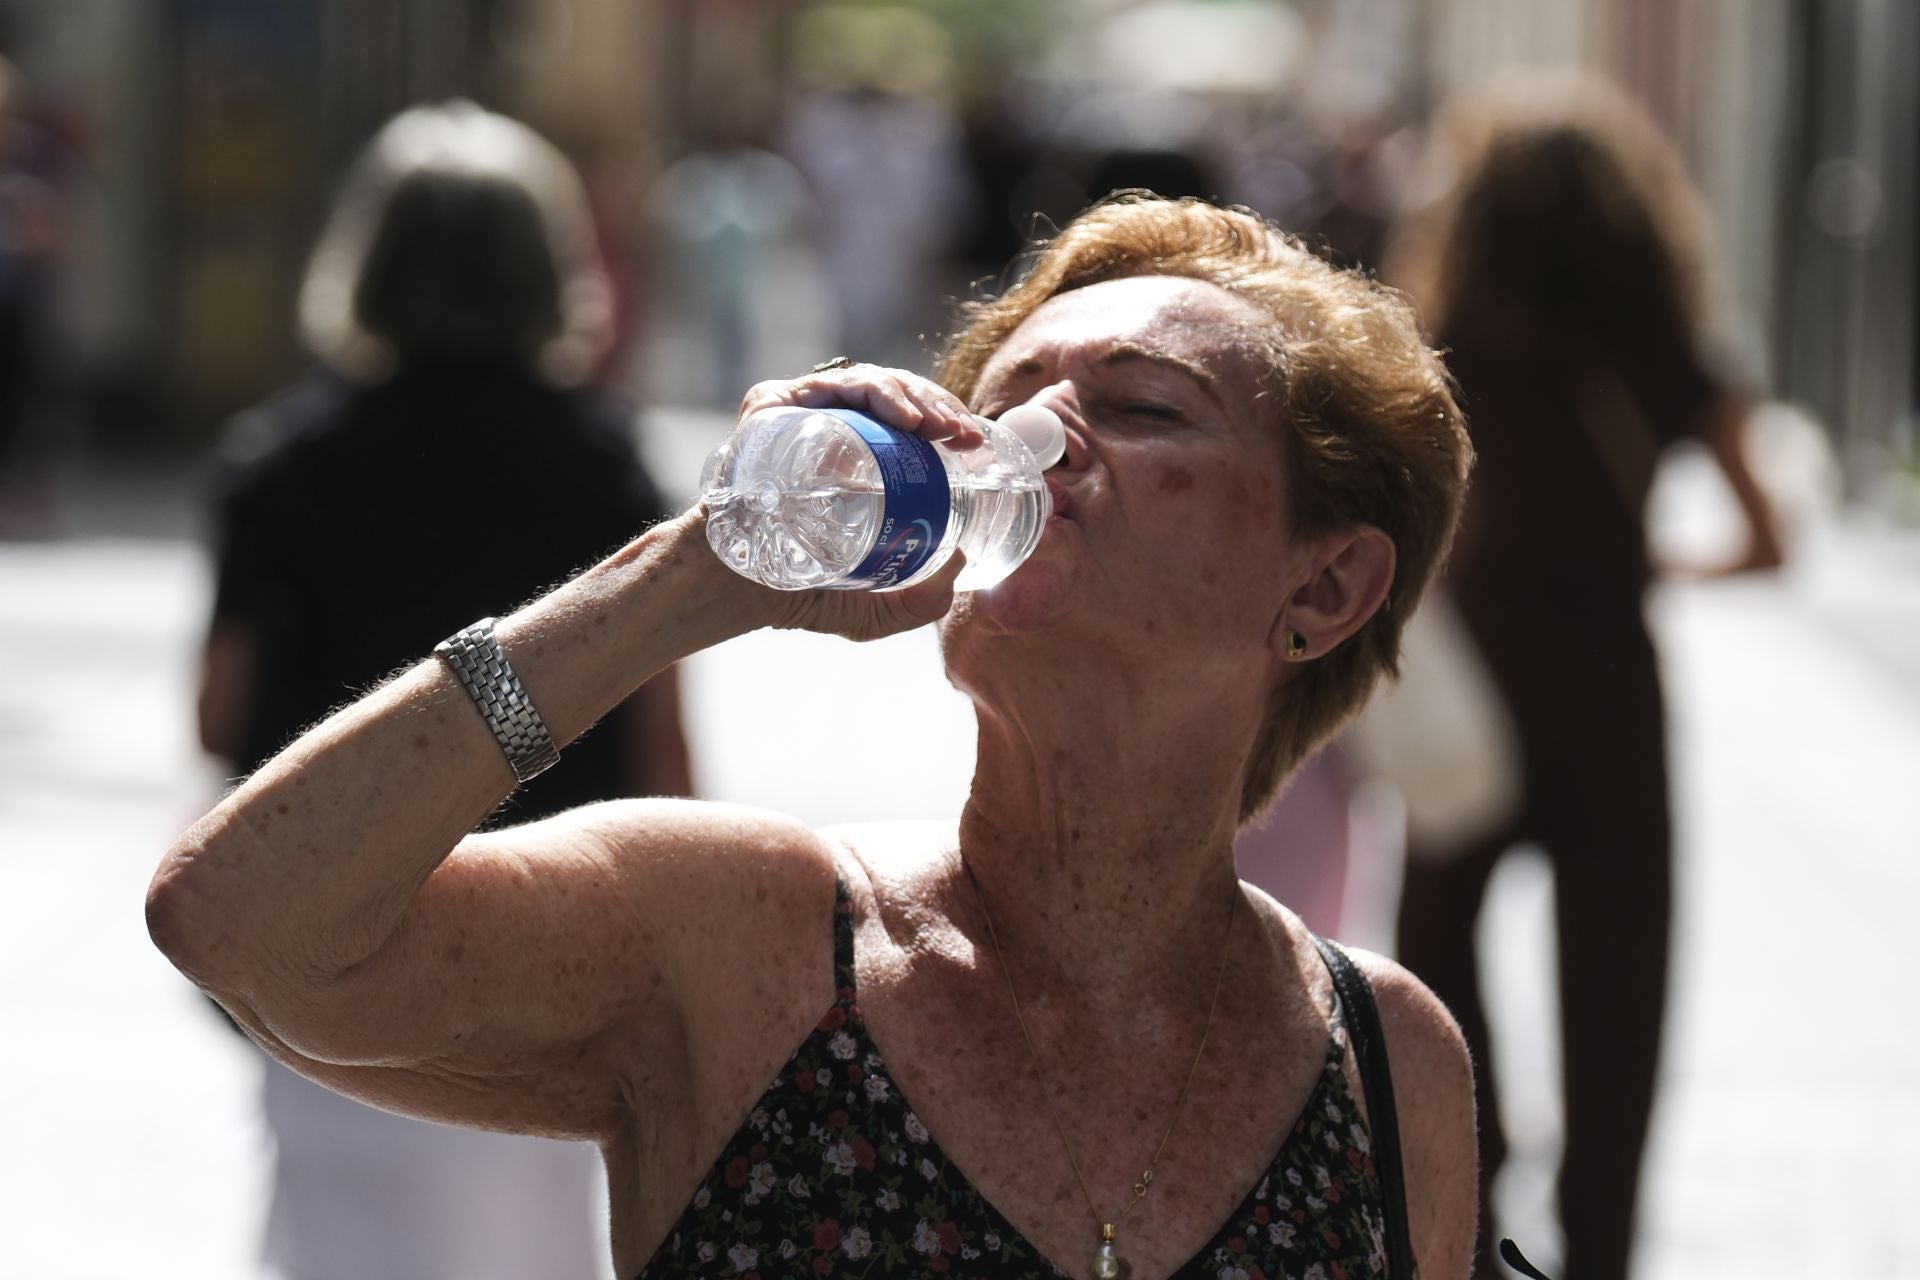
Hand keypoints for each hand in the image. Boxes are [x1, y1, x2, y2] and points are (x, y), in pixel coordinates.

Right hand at [731, 363, 980, 640]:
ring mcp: (802, 413)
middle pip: (897, 396)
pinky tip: (903, 419)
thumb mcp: (872, 613)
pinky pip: (831, 384)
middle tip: (962, 436)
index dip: (948, 421)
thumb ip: (920, 603)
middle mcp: (830, 427)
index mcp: (857, 456)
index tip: (974, 444)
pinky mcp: (775, 405)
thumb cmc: (795, 593)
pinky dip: (875, 392)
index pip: (911, 422)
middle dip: (940, 406)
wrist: (732, 589)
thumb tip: (963, 558)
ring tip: (937, 427)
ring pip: (872, 382)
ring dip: (916, 396)